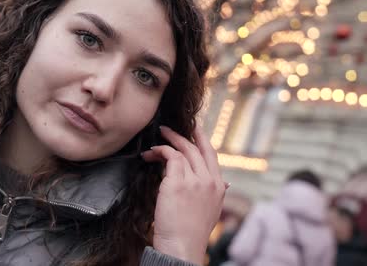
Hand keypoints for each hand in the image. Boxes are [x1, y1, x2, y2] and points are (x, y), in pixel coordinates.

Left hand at [141, 125, 225, 264]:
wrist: (182, 246)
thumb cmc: (190, 232)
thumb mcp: (210, 210)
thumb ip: (212, 193)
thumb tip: (222, 184)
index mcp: (219, 187)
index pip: (212, 155)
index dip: (202, 140)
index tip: (194, 129)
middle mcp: (209, 181)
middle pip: (197, 148)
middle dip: (183, 134)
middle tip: (169, 129)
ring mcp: (195, 180)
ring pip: (182, 150)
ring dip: (167, 142)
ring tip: (156, 141)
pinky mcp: (177, 182)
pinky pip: (170, 157)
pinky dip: (159, 152)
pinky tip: (151, 154)